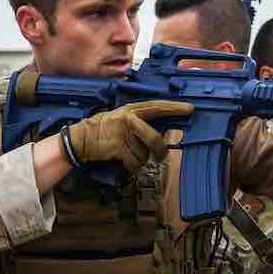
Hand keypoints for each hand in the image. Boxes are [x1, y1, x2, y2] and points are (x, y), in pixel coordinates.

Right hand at [63, 100, 192, 173]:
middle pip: (154, 138)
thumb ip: (141, 122)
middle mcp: (129, 119)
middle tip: (160, 156)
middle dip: (159, 151)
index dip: (174, 108)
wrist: (82, 138)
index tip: (189, 109)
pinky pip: (134, 162)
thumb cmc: (103, 129)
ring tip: (128, 154)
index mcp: (132, 110)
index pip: (157, 107)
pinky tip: (123, 161)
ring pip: (144, 153)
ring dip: (139, 159)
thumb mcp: (122, 118)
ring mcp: (124, 133)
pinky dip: (131, 166)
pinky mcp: (118, 147)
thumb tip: (161, 130)